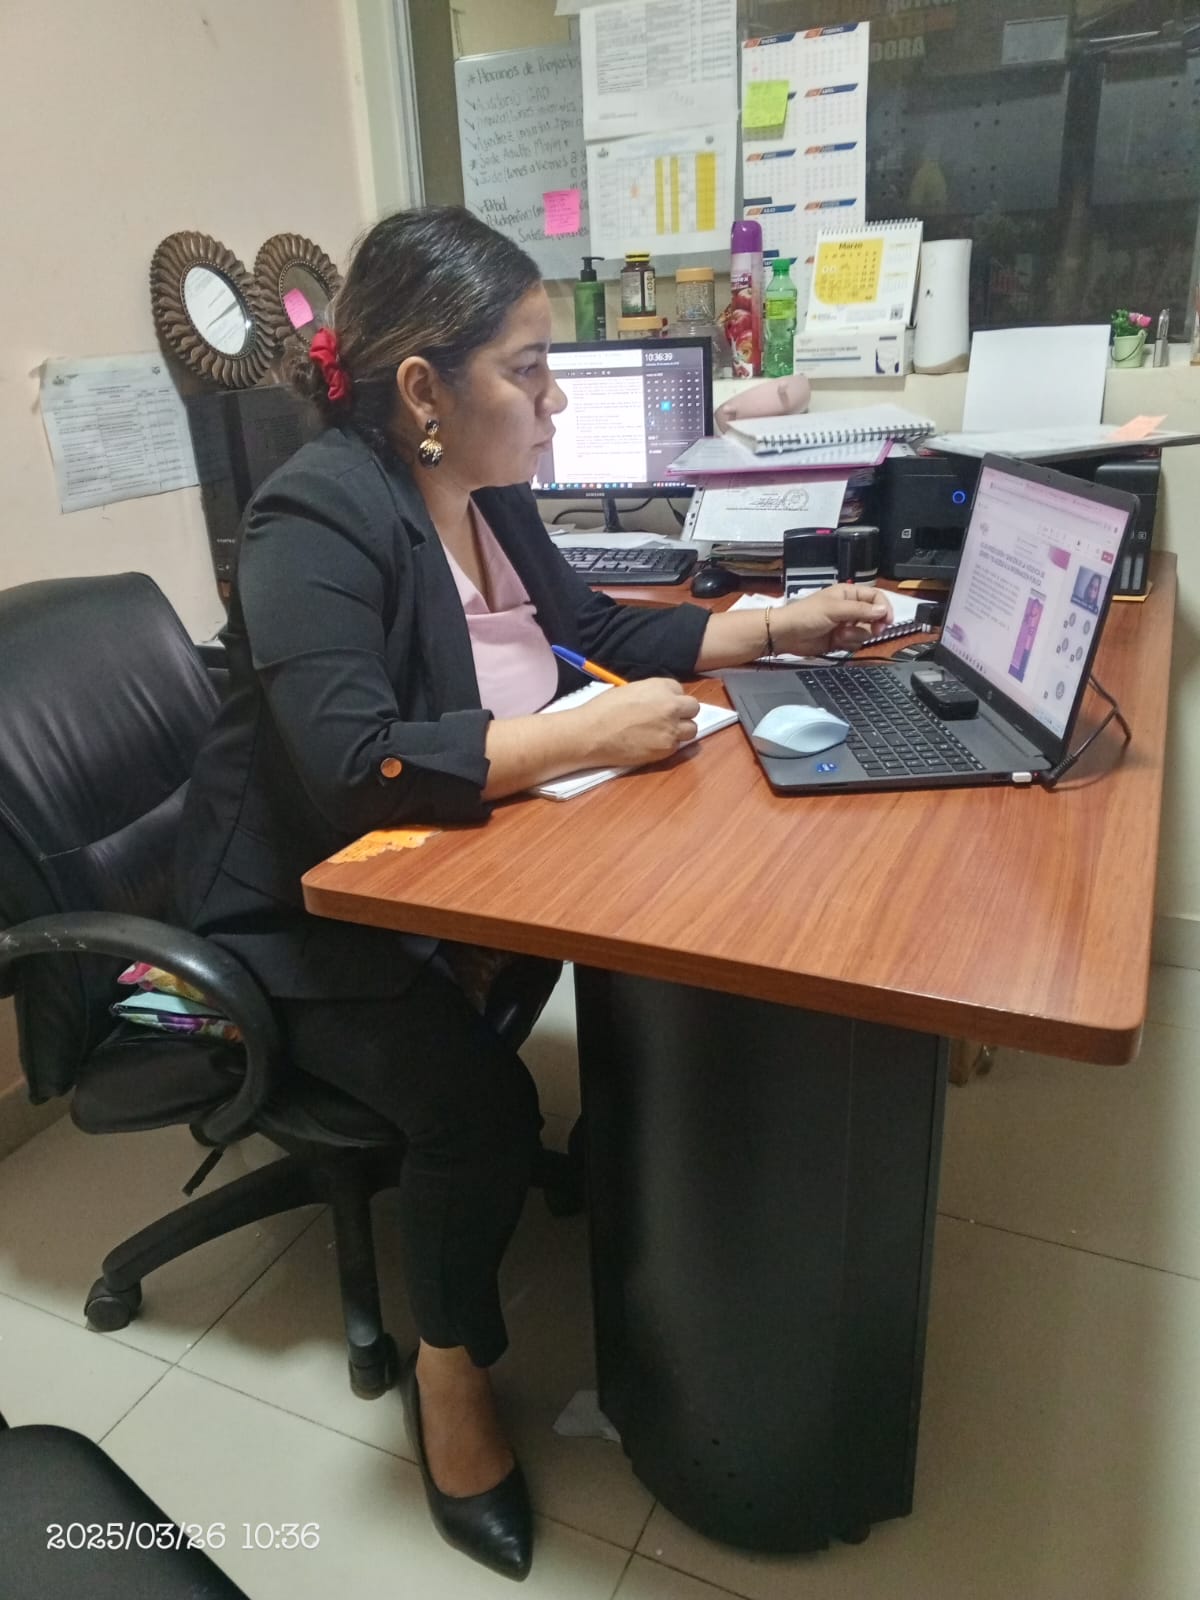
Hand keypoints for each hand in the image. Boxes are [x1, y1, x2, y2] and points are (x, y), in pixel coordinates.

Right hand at [573, 678, 699, 768]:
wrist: (591, 733)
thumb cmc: (604, 709)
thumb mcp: (631, 690)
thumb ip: (651, 695)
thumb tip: (660, 702)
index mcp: (661, 686)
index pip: (680, 691)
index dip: (671, 700)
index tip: (660, 706)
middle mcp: (671, 705)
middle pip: (693, 708)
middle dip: (683, 714)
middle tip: (667, 720)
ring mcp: (671, 728)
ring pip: (691, 730)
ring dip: (680, 731)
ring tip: (661, 734)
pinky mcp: (666, 749)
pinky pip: (678, 747)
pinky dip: (668, 746)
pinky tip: (651, 744)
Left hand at [771, 584, 892, 656]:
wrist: (786, 635)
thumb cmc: (806, 615)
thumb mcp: (834, 609)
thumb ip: (860, 610)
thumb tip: (882, 610)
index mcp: (848, 594)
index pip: (876, 597)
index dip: (884, 608)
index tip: (888, 620)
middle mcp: (850, 608)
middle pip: (874, 616)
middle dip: (873, 625)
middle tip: (874, 630)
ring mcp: (845, 625)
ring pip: (865, 632)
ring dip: (855, 635)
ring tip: (840, 634)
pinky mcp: (840, 639)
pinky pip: (855, 643)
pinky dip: (848, 644)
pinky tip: (836, 641)